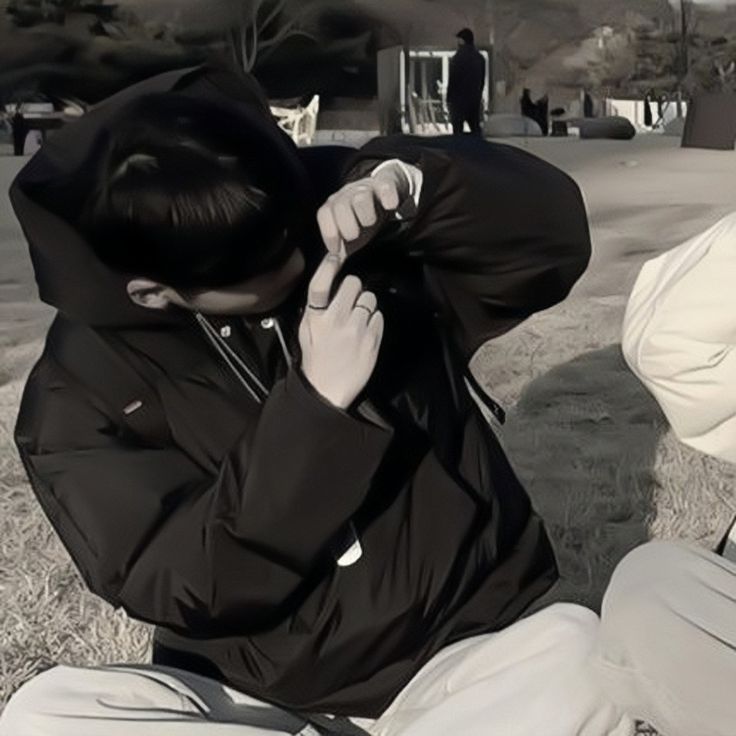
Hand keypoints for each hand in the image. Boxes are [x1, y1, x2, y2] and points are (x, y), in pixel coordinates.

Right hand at [299, 253, 383, 409]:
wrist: (327, 390)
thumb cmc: (316, 360)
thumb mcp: (306, 332)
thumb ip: (316, 309)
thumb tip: (329, 286)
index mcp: (315, 318)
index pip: (320, 284)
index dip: (328, 266)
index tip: (335, 256)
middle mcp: (336, 320)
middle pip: (353, 284)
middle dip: (354, 288)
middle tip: (350, 301)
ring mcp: (356, 330)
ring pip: (370, 298)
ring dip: (366, 305)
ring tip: (357, 321)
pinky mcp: (372, 339)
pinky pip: (379, 316)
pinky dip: (374, 321)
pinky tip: (365, 333)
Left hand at [316, 161, 416, 256]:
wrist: (383, 192)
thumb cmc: (361, 219)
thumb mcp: (349, 236)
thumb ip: (339, 253)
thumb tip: (328, 272)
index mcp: (335, 205)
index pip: (324, 214)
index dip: (329, 233)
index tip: (337, 250)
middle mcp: (347, 193)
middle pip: (341, 205)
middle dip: (346, 224)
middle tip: (354, 235)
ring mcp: (367, 187)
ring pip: (361, 197)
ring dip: (365, 213)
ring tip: (371, 222)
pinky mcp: (386, 182)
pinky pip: (385, 185)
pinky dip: (387, 195)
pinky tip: (390, 205)